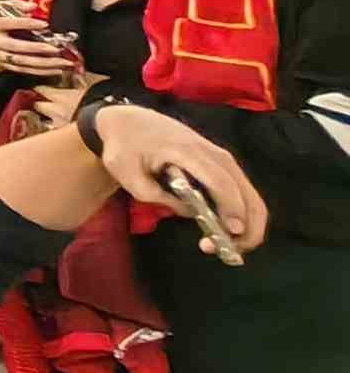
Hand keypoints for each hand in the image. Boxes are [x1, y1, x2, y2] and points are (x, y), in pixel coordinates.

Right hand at [0, 0, 82, 82]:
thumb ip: (15, 5)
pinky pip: (24, 70)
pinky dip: (41, 71)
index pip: (9, 24)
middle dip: (37, 49)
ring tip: (62, 62)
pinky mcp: (4, 65)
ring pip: (23, 62)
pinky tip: (55, 70)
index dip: (27, 24)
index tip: (44, 24)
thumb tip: (33, 7)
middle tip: (55, 49)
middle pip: (17, 47)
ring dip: (44, 64)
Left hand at [88, 100, 271, 252]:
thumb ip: (156, 195)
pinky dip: (241, 212)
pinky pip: (240, 189)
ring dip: (247, 222)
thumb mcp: (127, 174)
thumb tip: (189, 212)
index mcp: (187, 152)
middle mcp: (212, 153)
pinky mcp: (220, 163)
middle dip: (247, 225)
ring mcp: (219, 156)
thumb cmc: (124, 147)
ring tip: (227, 245)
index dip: (230, 207)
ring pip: (248, 192)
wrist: (127, 121)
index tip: (232, 233)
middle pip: (244, 190)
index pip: (219, 182)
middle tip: (232, 251)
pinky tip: (226, 230)